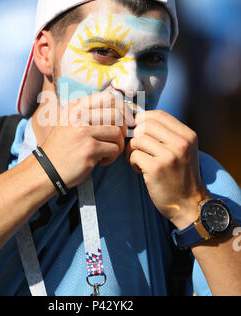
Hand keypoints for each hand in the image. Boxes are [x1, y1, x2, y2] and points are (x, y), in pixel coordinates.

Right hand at [41, 91, 133, 187]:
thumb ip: (88, 113)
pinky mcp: (89, 148)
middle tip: (116, 140)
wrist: (46, 170)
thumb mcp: (69, 123)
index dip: (122, 108)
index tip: (124, 120)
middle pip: (116, 114)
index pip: (107, 97)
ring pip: (117, 133)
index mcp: (75, 107)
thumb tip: (119, 109)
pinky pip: (114, 149)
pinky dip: (111, 157)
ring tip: (107, 152)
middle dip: (123, 128)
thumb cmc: (62, 148)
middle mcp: (79, 116)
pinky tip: (101, 161)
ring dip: (117, 145)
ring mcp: (84, 132)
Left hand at [125, 110, 207, 228]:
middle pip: (145, 125)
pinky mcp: (156, 169)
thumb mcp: (182, 150)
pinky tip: (140, 169)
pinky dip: (132, 161)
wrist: (189, 204)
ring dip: (132, 149)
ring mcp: (169, 156)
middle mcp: (180, 143)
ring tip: (138, 159)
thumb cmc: (180, 175)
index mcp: (188, 135)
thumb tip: (138, 118)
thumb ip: (166, 134)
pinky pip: (134, 155)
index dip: (143, 119)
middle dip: (135, 135)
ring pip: (137, 140)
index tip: (137, 129)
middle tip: (136, 147)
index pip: (159, 115)